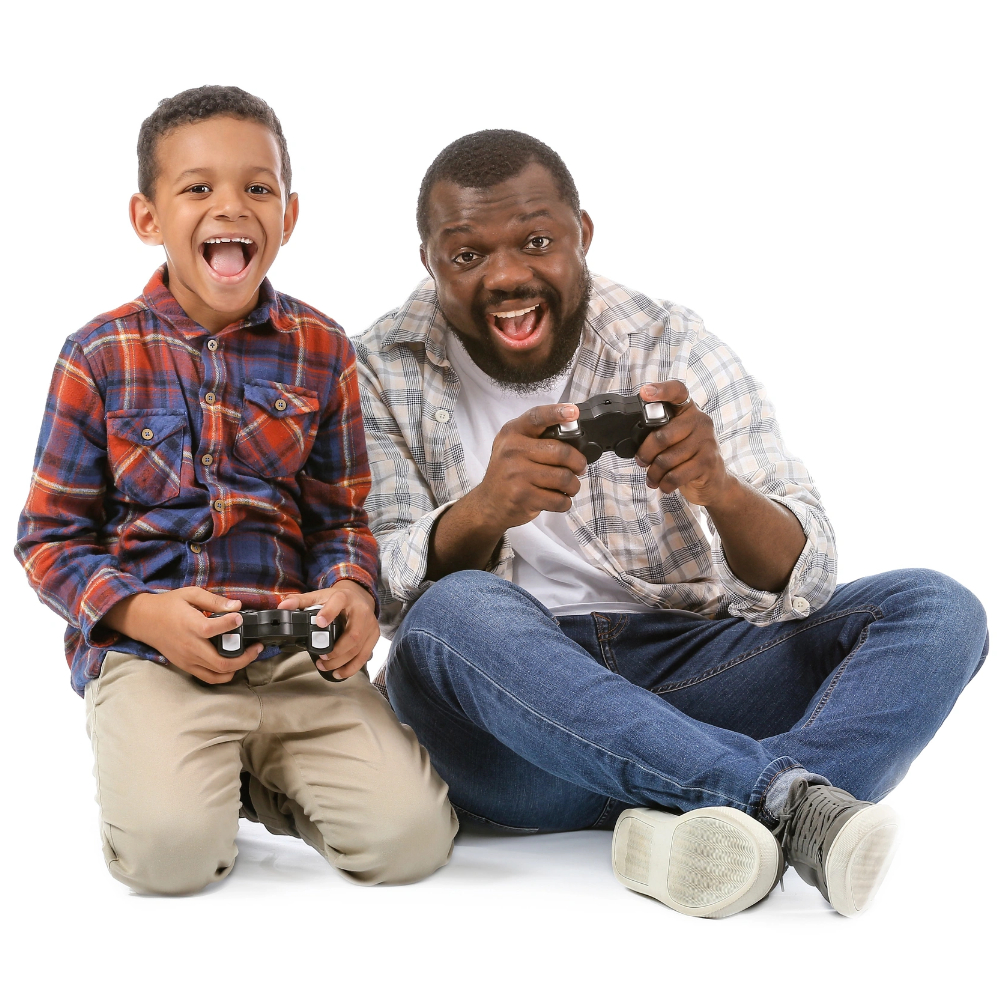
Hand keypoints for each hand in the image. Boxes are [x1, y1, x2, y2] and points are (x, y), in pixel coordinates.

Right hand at [101, 588, 262, 683]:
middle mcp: (190, 646)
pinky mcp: (186, 666)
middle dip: (246, 657)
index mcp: (190, 625)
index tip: (241, 618)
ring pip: (218, 673)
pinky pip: (209, 677)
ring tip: (249, 655)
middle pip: (221, 662)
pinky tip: (234, 664)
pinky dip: (224, 675)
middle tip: (257, 646)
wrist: (144, 621)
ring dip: (238, 667)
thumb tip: (236, 605)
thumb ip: (214, 600)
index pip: (213, 629)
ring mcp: (188, 660)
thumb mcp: (190, 594)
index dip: (231, 624)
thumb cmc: (168, 605)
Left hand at [277, 579, 378, 679]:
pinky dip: (351, 667)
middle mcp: (361, 611)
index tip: (320, 622)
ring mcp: (370, 625)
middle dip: (336, 651)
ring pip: (359, 649)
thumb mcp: (320, 595)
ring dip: (341, 662)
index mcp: (345, 598)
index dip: (330, 612)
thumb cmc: (338, 599)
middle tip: (321, 658)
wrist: (360, 597)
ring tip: (325, 666)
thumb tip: (282, 607)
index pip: (338, 602)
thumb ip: (301, 601)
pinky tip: (339, 673)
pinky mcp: (373, 636)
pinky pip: (364, 656)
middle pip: (352, 635)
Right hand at [473, 403, 588, 529]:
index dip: (556, 413)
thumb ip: (537, 438)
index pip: (537, 417)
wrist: (489, 503)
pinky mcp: (522, 496)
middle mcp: (512, 450)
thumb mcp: (514, 447)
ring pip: (563, 477)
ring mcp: (516, 474)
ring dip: (573, 485)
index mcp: (513, 433)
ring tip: (569, 486)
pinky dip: (565, 502)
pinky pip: (558, 499)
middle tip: (579, 467)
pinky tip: (558, 499)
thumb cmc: (508, 473)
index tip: (573, 412)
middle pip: (561, 451)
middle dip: (578, 462)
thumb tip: (573, 435)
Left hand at [634, 381, 736, 506]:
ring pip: (666, 459)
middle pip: (661, 436)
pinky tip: (664, 485)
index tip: (645, 393)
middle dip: (645, 454)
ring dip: (653, 473)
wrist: (715, 480)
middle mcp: (701, 421)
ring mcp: (707, 442)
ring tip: (653, 477)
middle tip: (642, 461)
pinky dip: (665, 483)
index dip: (661, 390)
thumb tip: (634, 439)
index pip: (678, 391)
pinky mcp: (708, 463)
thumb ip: (661, 431)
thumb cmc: (689, 457)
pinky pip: (676, 475)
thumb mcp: (676, 439)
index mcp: (689, 410)